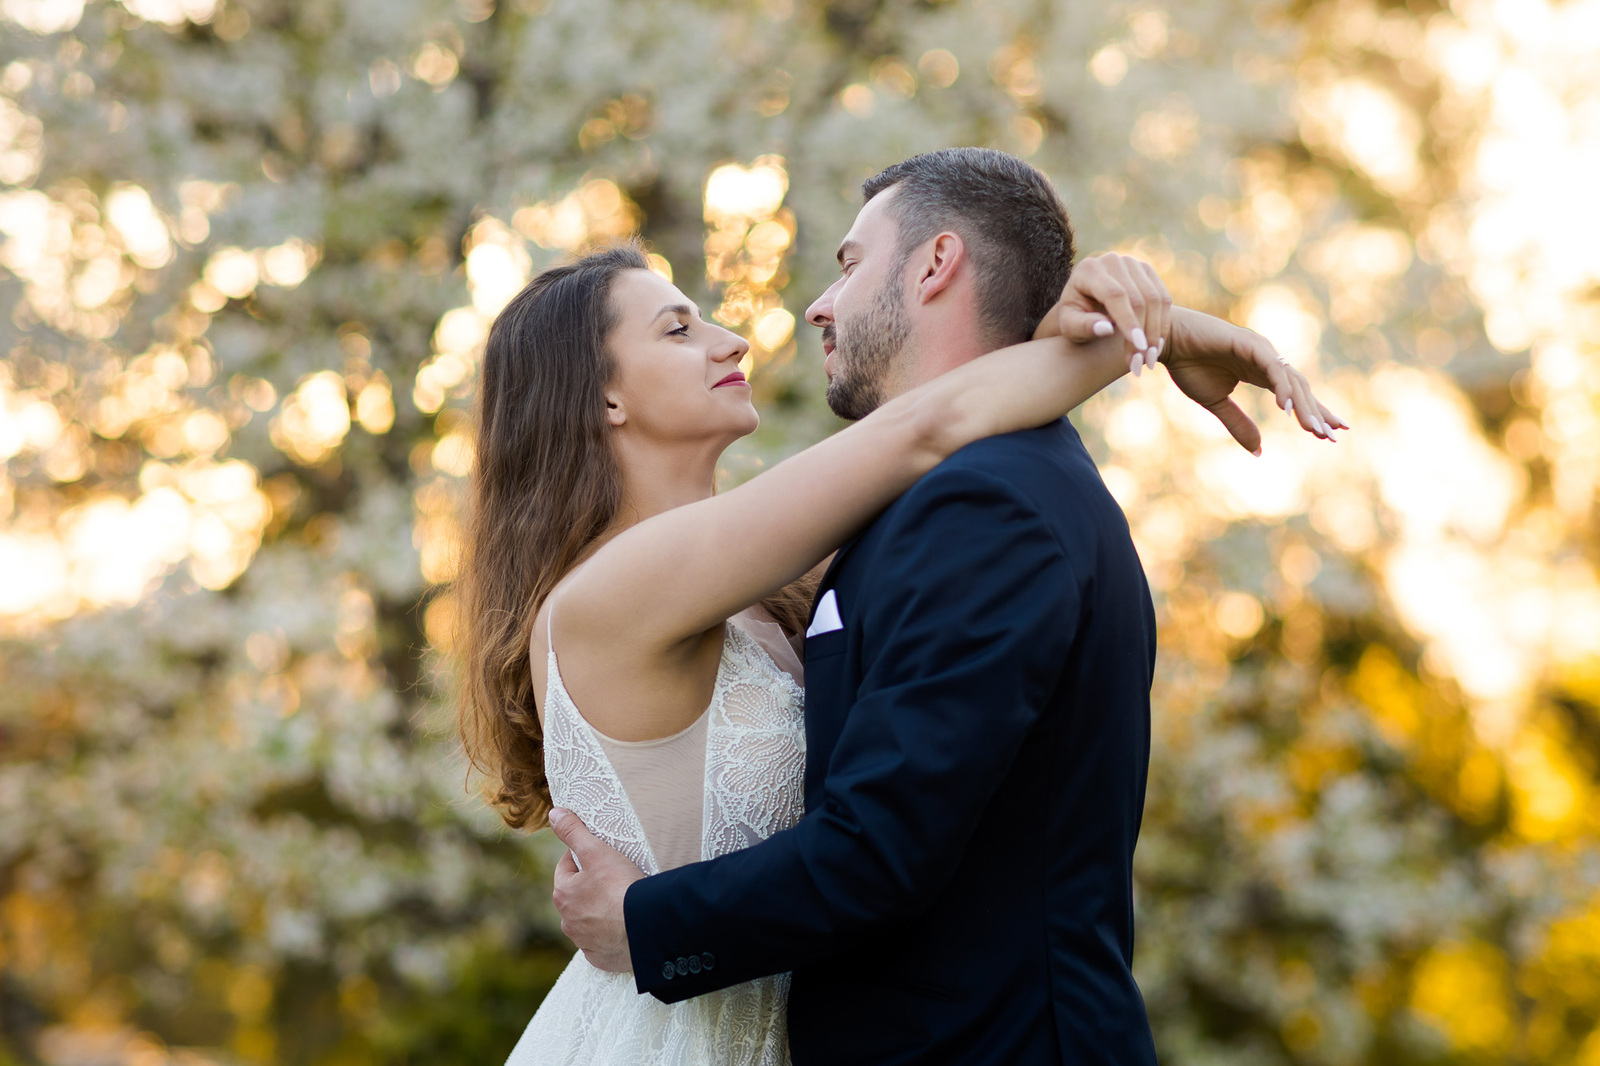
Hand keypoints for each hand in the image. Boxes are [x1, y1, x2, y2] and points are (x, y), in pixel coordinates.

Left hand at [549, 807, 643, 972]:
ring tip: (621, 901)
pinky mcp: (601, 957)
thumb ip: (573, 831)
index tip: (599, 854)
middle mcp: (568, 921)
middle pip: (576, 896)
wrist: (644, 928)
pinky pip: (602, 943)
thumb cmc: (620, 887)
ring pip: (587, 921)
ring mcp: (584, 942)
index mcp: (563, 894)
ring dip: (598, 911)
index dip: (582, 857)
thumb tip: (554, 814)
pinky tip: (624, 926)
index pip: (566, 868)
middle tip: (614, 876)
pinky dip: (610, 935)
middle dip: (589, 886)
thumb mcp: (596, 851)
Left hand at [1033, 252, 1170, 374]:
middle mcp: (1112, 261)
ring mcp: (1132, 263)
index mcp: (1088, 270)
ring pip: (1155, 298)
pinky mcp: (1147, 271)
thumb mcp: (1070, 326)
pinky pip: (1163, 298)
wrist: (1084, 304)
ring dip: (1156, 332)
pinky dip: (1162, 324)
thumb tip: (1106, 329)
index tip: (1138, 347)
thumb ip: (1084, 326)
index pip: (1115, 295)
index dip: (1128, 321)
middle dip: (1144, 333)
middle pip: (1138, 298)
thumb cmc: (1073, 318)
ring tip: (1150, 360)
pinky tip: (1156, 347)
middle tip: (1143, 363)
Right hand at [1161, 307, 1347, 453]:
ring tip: (1314, 428)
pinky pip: (1272, 368)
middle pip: (1299, 389)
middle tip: (1331, 435)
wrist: (1168, 341)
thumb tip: (1259, 451)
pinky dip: (1281, 387)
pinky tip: (1286, 408)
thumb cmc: (1188, 366)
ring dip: (1302, 405)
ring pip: (1290, 380)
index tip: (1330, 433)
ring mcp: (1260, 349)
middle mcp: (1266, 359)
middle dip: (1316, 412)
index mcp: (1260, 372)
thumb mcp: (1216, 402)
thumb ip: (1238, 423)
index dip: (1312, 412)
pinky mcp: (1249, 343)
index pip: (1293, 395)